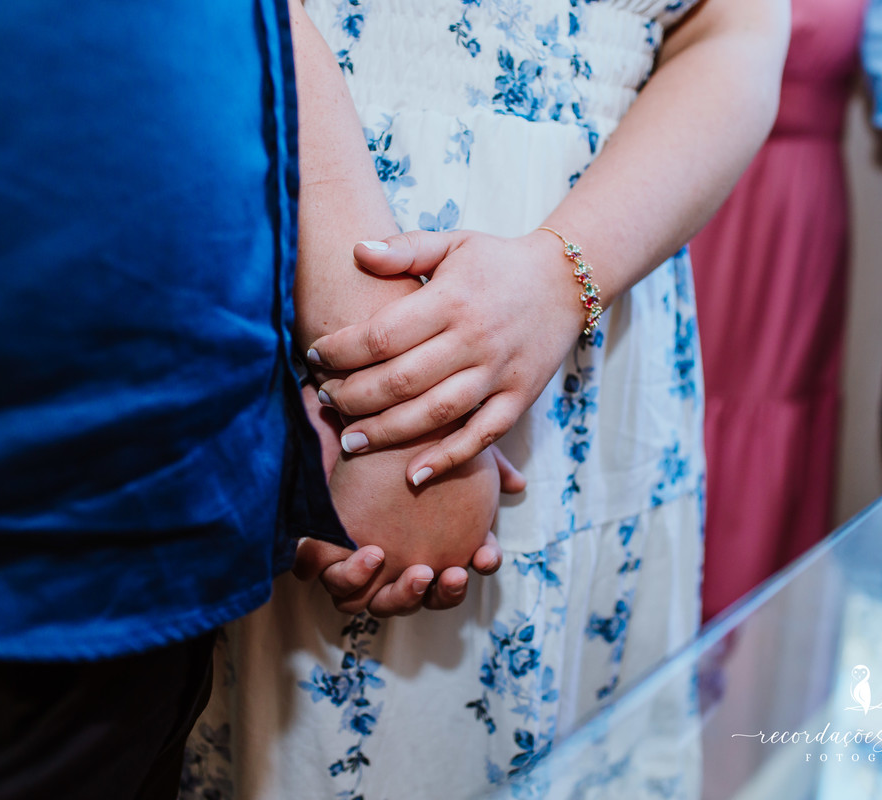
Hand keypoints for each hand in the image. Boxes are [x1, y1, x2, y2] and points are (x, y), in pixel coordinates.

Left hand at [293, 386, 523, 615]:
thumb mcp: (446, 445)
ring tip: (415, 571)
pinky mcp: (323, 551)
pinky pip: (335, 582)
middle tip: (446, 573)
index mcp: (430, 547)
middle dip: (441, 595)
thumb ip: (483, 464)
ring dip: (400, 596)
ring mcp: (360, 565)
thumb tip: (517, 484)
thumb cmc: (399, 438)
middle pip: (424, 600)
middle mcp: (395, 564)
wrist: (346, 419)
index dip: (477, 569)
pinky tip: (368, 554)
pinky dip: (352, 576)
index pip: (460, 573)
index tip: (485, 555)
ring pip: (379, 604)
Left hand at [307, 229, 586, 484]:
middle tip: (325, 399)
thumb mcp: (453, 243)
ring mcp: (499, 373)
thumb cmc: (498, 262)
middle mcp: (475, 339)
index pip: (382, 335)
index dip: (341, 350)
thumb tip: (357, 250)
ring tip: (351, 441)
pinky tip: (413, 475)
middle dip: (355, 396)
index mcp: (451, 301)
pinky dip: (448, 459)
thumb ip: (404, 249)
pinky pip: (482, 436)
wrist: (567, 280)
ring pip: (435, 414)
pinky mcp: (520, 398)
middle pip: (402, 380)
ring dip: (388, 433)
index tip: (314, 355)